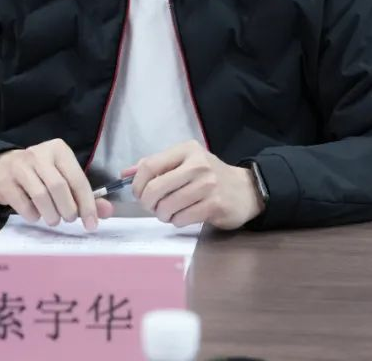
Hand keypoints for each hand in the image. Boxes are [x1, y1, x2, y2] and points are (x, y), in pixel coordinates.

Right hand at [0, 138, 112, 229]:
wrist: (1, 167)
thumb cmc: (40, 173)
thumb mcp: (63, 176)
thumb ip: (85, 194)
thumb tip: (107, 212)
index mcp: (59, 150)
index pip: (77, 179)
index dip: (87, 204)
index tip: (92, 224)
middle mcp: (39, 154)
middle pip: (59, 187)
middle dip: (68, 209)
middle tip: (70, 219)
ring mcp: (20, 166)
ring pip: (41, 196)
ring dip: (51, 214)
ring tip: (54, 220)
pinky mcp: (5, 180)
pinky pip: (23, 203)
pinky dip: (33, 215)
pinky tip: (36, 215)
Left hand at [128, 140, 265, 229]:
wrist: (246, 189)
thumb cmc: (210, 176)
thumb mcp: (185, 162)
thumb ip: (156, 166)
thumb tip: (125, 173)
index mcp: (187, 150)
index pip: (149, 166)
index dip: (137, 184)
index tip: (139, 193)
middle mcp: (197, 164)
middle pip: (155, 188)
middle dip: (147, 202)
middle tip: (152, 206)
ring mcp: (208, 185)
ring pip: (167, 206)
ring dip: (163, 214)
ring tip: (170, 212)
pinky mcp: (215, 204)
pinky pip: (181, 218)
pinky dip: (177, 221)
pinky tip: (183, 216)